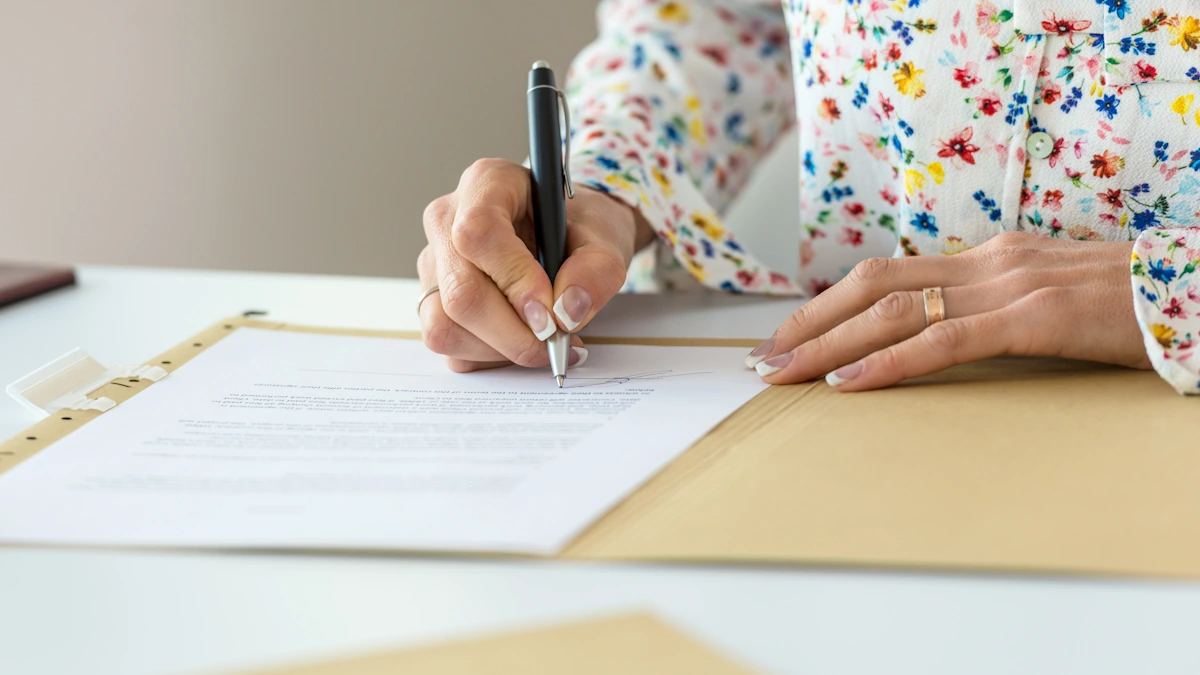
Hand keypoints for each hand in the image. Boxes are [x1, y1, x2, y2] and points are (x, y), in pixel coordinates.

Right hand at [418, 158, 653, 371]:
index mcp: (487, 183)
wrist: (569, 235)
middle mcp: (447, 220)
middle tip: (557, 340)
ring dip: (501, 349)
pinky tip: (521, 340)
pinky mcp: (431, 300)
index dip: (514, 280)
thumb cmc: (581, 227)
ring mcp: (434, 263)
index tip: (549, 313)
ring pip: (445, 326)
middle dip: (514, 332)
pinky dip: (490, 357)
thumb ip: (596, 271)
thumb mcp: (606, 238)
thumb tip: (565, 312)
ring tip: (543, 340)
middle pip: (460, 291)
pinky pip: (449, 346)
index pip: (478, 233)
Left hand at [747, 232, 1150, 389]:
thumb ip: (994, 311)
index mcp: (988, 259)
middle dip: (809, 322)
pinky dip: (890, 361)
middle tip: (762, 358)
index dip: (829, 306)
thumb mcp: (1048, 301)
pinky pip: (945, 340)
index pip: (888, 275)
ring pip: (895, 309)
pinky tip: (851, 384)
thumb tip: (940, 337)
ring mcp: (1010, 285)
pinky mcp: (1036, 316)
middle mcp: (988, 263)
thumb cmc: (1128, 305)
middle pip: (872, 284)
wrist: (1194, 293)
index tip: (787, 337)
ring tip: (786, 372)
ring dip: (830, 342)